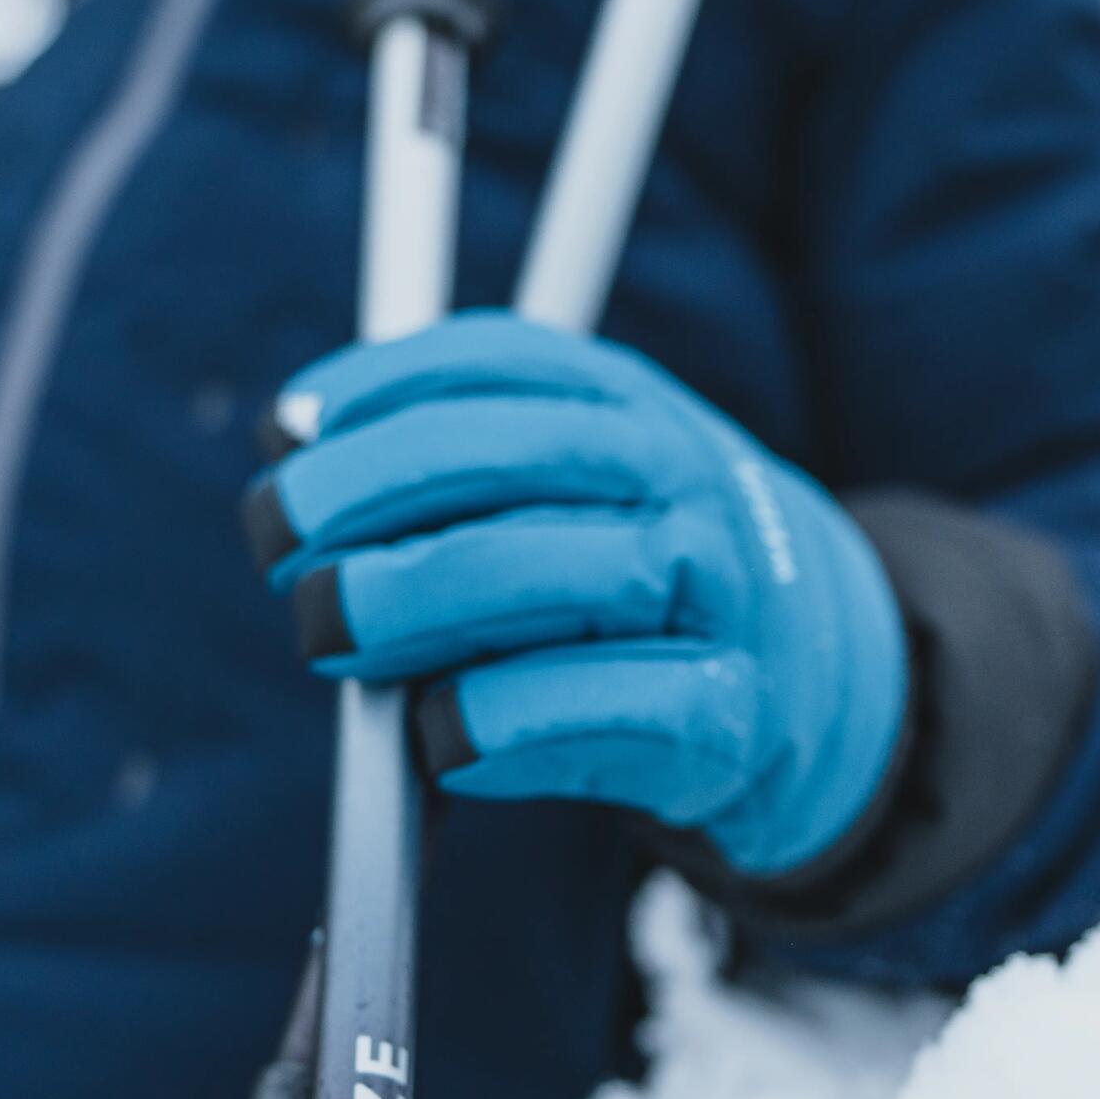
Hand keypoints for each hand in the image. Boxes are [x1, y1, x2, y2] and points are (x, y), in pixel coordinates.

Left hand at [245, 312, 909, 878]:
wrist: (815, 667)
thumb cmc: (631, 564)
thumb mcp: (561, 475)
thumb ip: (442, 452)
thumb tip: (287, 434)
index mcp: (626, 403)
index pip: (496, 363)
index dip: (377, 389)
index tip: (288, 435)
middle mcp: (676, 478)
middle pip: (514, 457)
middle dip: (374, 491)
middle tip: (283, 544)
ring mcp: (712, 591)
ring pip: (556, 574)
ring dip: (417, 603)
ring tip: (330, 632)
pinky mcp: (726, 711)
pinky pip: (606, 709)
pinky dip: (502, 723)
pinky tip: (438, 736)